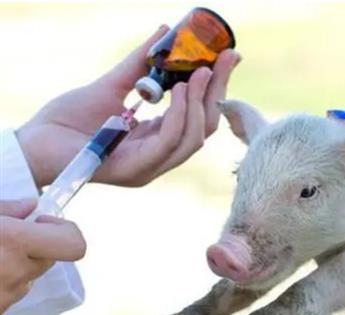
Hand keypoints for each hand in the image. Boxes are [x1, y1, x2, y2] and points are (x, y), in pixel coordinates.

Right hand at [0, 199, 86, 314]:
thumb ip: (5, 209)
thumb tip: (30, 205)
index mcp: (12, 241)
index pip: (74, 245)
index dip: (65, 230)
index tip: (40, 222)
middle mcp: (14, 273)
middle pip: (48, 259)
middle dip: (32, 246)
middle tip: (3, 236)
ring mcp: (3, 300)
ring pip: (25, 278)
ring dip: (11, 266)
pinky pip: (6, 295)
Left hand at [17, 25, 240, 187]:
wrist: (33, 144)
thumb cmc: (67, 119)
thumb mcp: (112, 85)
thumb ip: (141, 64)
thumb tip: (165, 32)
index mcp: (158, 138)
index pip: (199, 115)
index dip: (217, 87)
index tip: (229, 56)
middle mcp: (159, 156)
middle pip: (204, 127)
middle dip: (217, 92)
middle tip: (224, 59)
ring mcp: (150, 166)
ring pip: (193, 138)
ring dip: (200, 103)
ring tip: (199, 72)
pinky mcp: (135, 171)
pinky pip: (168, 144)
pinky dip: (178, 116)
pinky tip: (179, 90)